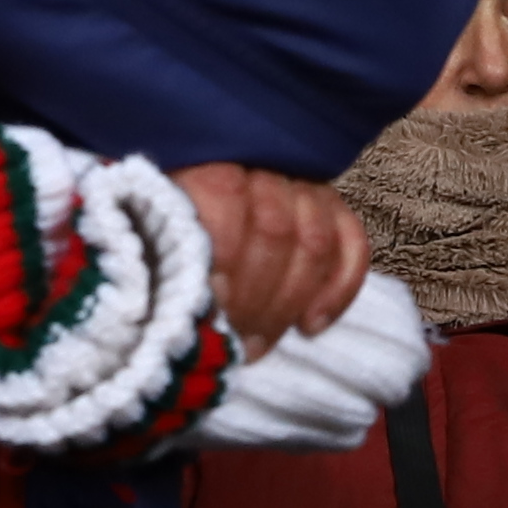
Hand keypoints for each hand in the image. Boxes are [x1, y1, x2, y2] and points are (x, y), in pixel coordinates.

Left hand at [181, 161, 372, 350]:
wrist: (201, 209)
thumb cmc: (169, 236)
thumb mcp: (154, 236)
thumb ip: (171, 259)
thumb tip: (195, 308)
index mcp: (210, 163)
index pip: (227, 200)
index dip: (223, 260)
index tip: (209, 310)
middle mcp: (264, 166)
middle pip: (275, 229)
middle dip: (254, 298)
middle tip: (232, 341)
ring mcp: (305, 188)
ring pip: (315, 242)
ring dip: (287, 304)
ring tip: (257, 344)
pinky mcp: (334, 210)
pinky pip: (353, 246)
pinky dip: (339, 290)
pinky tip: (310, 327)